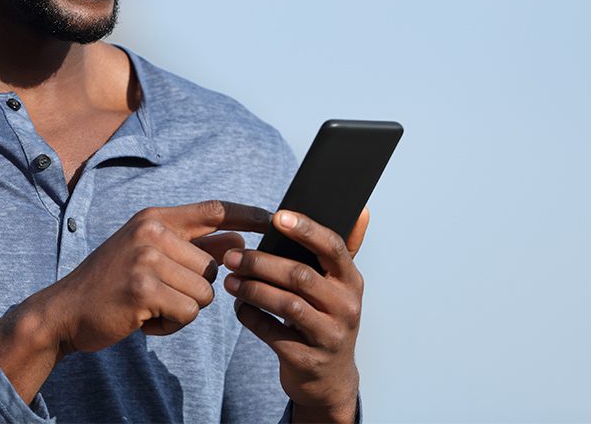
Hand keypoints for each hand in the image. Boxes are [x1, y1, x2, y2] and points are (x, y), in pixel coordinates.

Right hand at [0, 199, 270, 402]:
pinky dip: (170, 325)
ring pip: (204, 293)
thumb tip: (240, 238)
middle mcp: (152, 231)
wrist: (65, 310)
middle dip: (194, 289)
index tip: (276, 218)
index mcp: (155, 218)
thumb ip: (192, 245)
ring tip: (149, 306)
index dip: (247, 213)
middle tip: (157, 294)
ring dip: (182, 309)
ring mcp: (147, 258)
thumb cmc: (111, 284)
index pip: (213, 210)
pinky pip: (188, 313)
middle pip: (213, 266)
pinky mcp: (144, 288)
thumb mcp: (149, 254)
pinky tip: (143, 319)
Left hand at [222, 208, 369, 423]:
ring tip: (229, 280)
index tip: (277, 216)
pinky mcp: (306, 359)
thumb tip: (361, 209)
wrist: (329, 380)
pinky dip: (250, 317)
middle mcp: (346, 307)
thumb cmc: (327, 318)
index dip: (305, 230)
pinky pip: (271, 332)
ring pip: (285, 304)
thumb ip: (344, 249)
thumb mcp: (340, 287)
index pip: (333, 248)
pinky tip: (238, 307)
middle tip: (231, 256)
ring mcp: (328, 336)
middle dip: (260, 263)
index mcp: (352, 282)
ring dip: (251, 289)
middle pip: (300, 276)